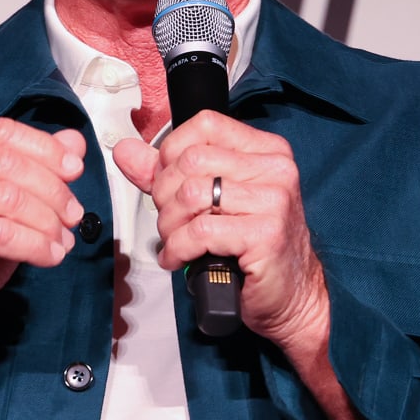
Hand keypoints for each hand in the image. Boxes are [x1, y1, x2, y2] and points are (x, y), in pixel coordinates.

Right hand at [0, 120, 85, 359]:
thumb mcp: (7, 209)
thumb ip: (37, 171)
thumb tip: (74, 142)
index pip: (2, 132)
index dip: (45, 148)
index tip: (74, 170)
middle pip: (8, 163)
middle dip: (53, 189)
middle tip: (73, 215)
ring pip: (8, 197)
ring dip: (47, 220)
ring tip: (62, 241)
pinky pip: (1, 234)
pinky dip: (35, 245)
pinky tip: (49, 257)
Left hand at [113, 112, 327, 356]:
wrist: (292, 294)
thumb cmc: (254, 248)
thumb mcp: (212, 202)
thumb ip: (168, 174)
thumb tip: (126, 151)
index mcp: (266, 151)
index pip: (205, 125)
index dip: (172, 153)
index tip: (167, 183)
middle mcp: (275, 169)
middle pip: (191, 161)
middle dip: (165, 196)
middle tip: (170, 222)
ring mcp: (274, 200)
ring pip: (192, 194)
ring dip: (170, 225)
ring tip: (175, 241)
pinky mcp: (267, 234)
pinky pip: (201, 231)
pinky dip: (179, 248)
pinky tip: (180, 258)